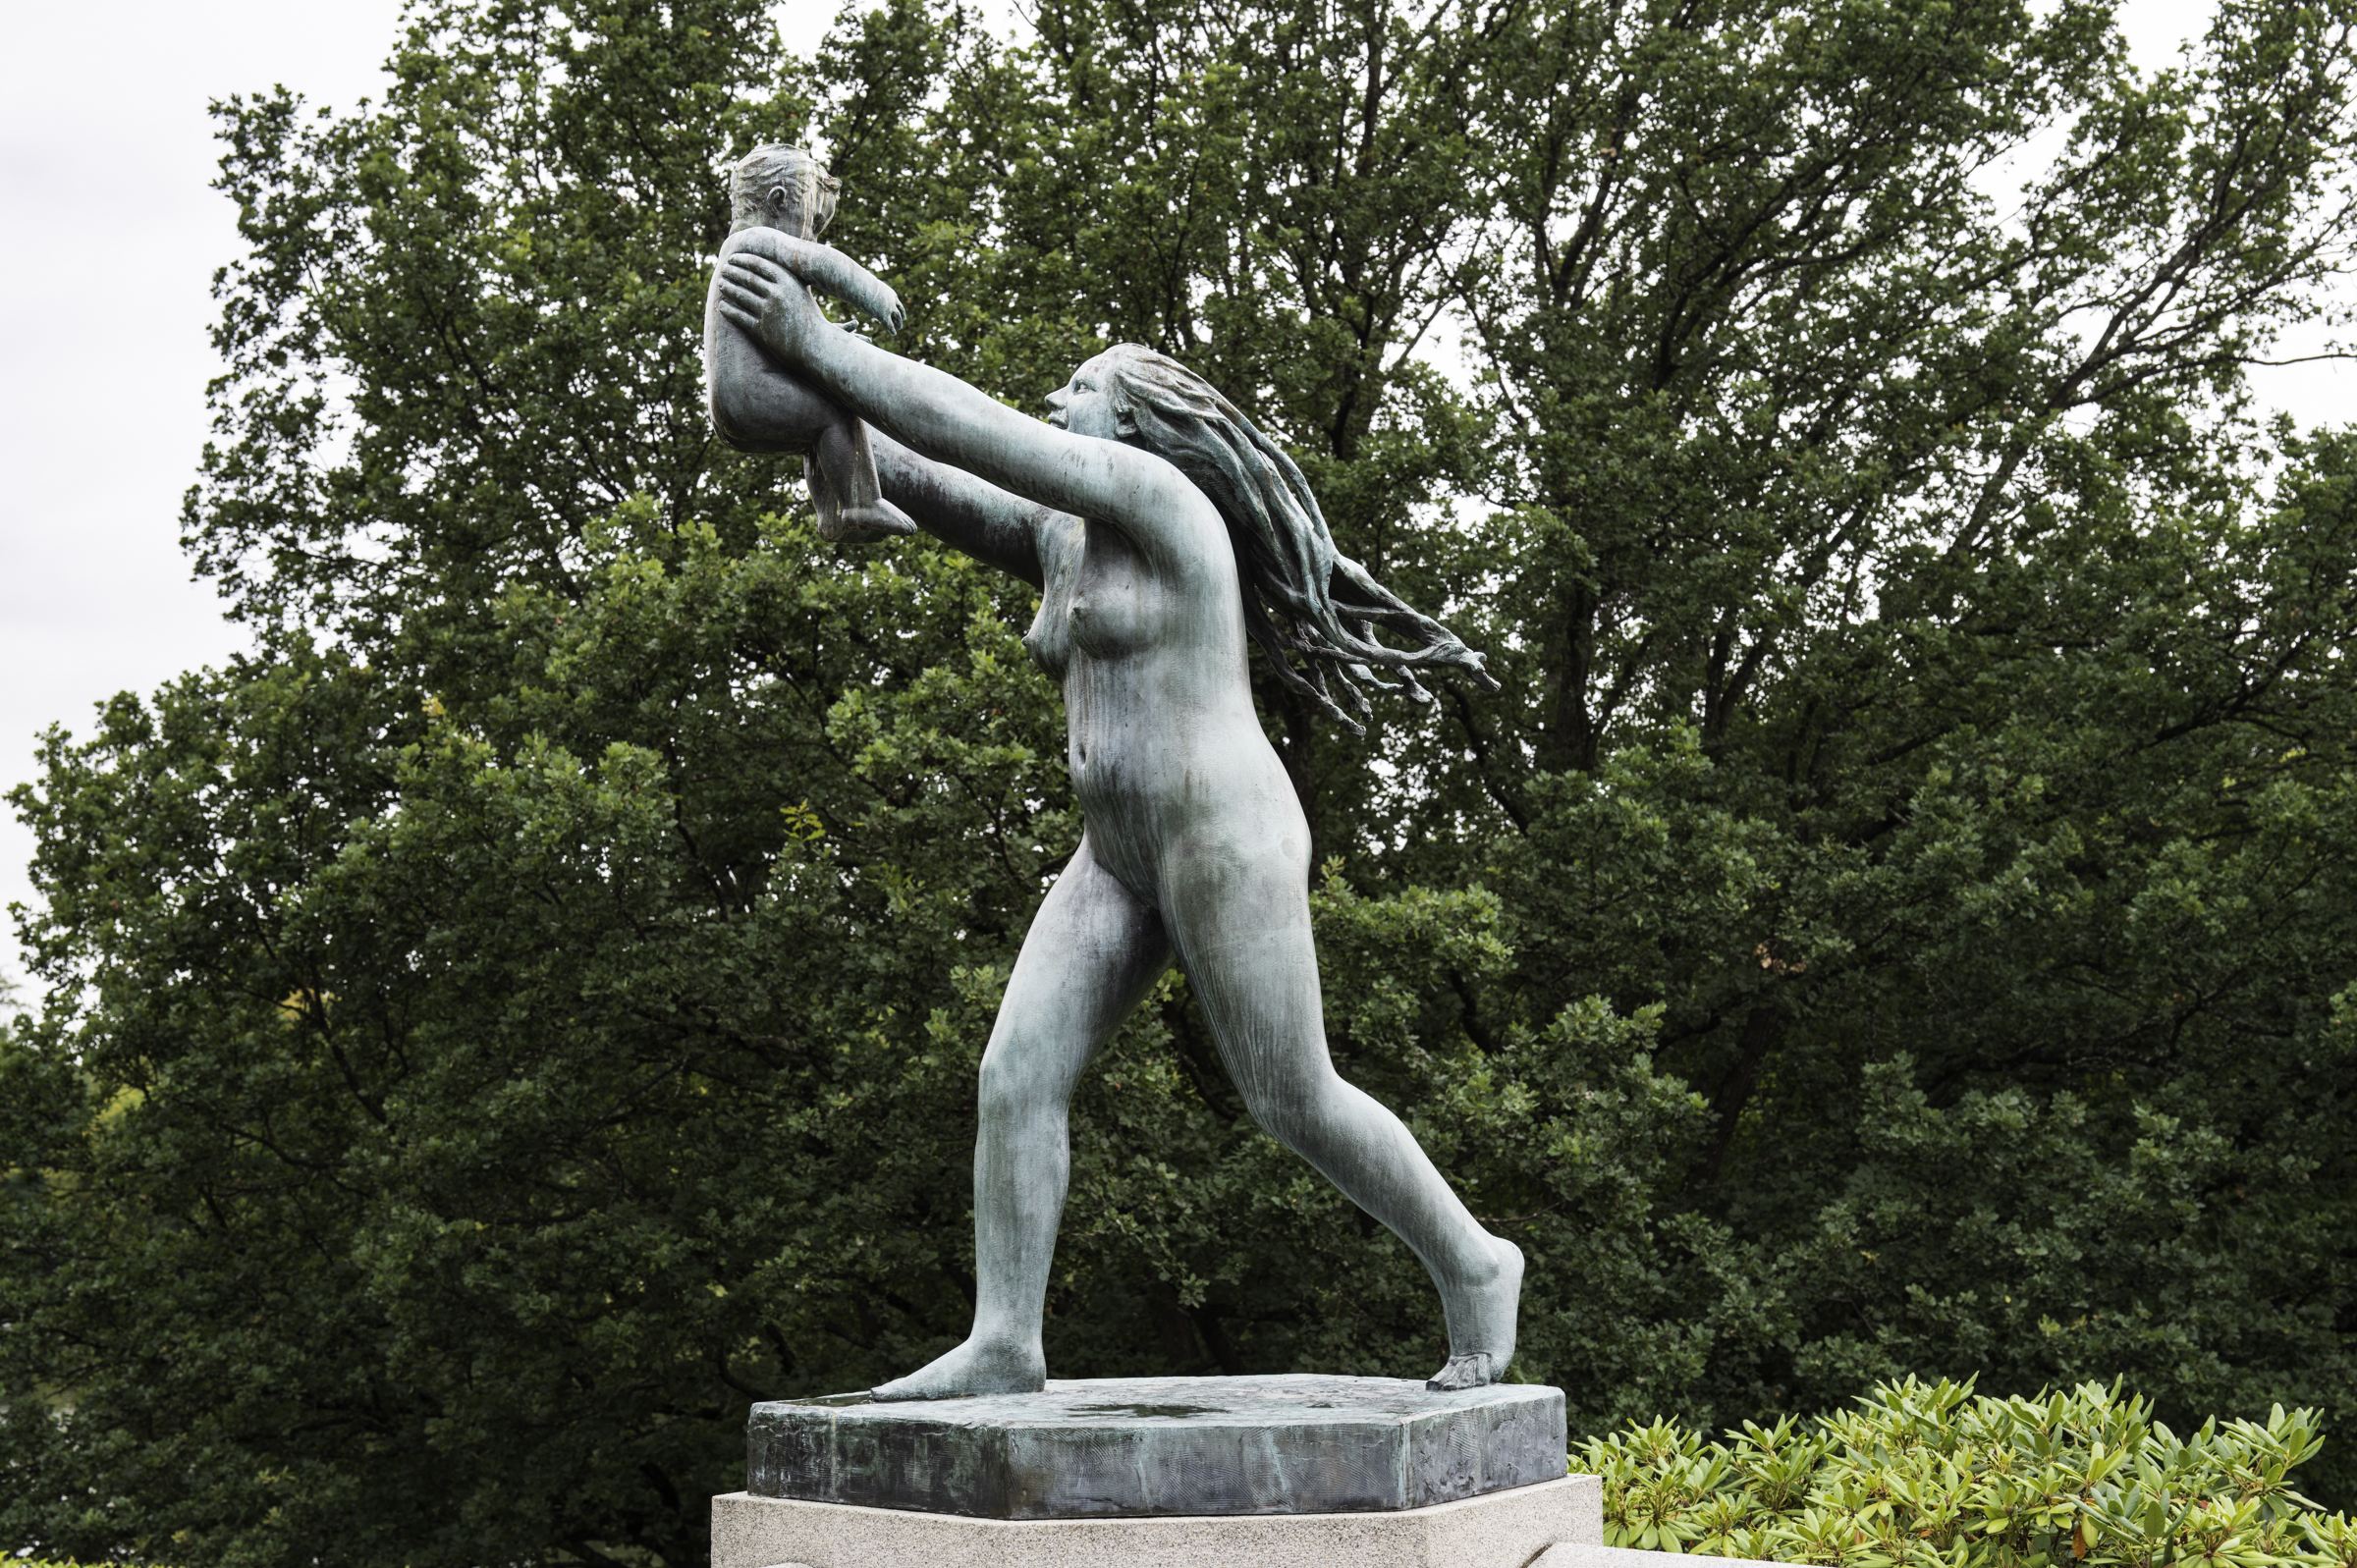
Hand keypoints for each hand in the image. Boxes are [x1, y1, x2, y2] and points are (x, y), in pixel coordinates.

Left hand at [719, 252, 821, 367]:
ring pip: (741, 296)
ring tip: (721, 284)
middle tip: (724, 269)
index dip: (742, 260)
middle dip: (733, 272)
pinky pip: (739, 316)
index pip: (758, 264)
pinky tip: (722, 306)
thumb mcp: (800, 293)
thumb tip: (769, 267)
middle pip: (748, 278)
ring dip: (728, 288)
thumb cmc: (809, 319)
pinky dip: (728, 310)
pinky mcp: (762, 330)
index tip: (732, 258)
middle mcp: (777, 295)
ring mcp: (769, 312)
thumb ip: (786, 281)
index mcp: (788, 282)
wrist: (817, 346)